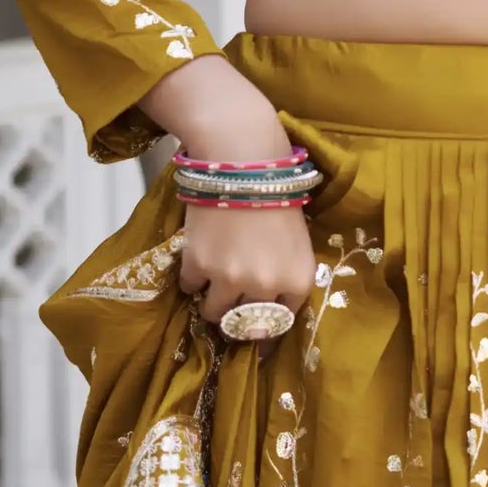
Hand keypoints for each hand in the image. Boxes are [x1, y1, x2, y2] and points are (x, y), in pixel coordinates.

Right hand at [173, 109, 316, 328]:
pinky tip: (198, 258)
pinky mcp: (198, 265)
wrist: (243, 160)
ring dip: (212, 301)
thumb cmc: (277, 193)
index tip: (257, 326)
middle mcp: (266, 287)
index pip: (282, 322)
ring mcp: (230, 279)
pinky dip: (191, 278)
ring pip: (214, 312)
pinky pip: (189, 287)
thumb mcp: (297, 240)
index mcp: (298, 280)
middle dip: (238, 317)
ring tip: (212, 281)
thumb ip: (284, 276)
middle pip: (246, 324)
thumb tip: (265, 308)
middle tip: (231, 303)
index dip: (268, 322)